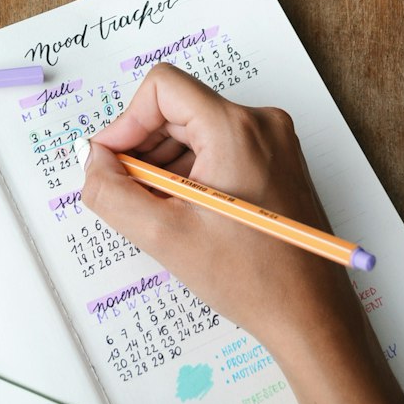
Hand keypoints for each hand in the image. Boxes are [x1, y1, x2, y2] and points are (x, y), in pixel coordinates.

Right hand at [79, 63, 364, 367]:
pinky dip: (191, 173)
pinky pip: (219, 149)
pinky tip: (183, 214)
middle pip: (178, 110)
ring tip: (158, 211)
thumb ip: (112, 193)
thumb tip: (92, 164)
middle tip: (127, 193)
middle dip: (143, 149)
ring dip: (165, 164)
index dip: (126, 122)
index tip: (112, 162)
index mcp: (236, 129)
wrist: (311, 315)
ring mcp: (274, 143)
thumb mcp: (164, 236)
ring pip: (196, 130)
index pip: (162, 88)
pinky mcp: (278, 162)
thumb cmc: (253, 278)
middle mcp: (261, 124)